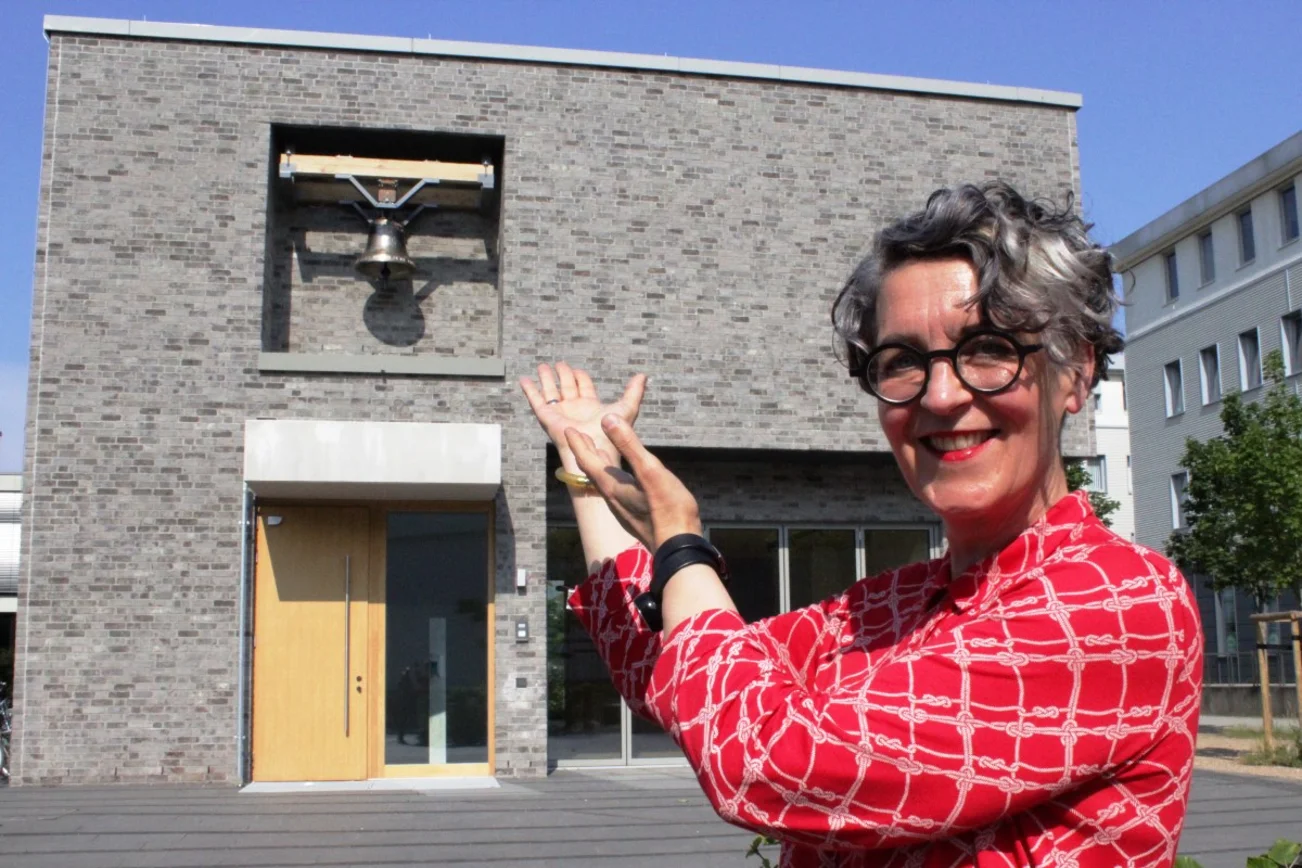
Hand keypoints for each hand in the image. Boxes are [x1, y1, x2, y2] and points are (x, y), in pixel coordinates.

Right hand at [519, 362, 646, 473]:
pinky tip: (524, 380)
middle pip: (566, 386)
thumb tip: (644, 375)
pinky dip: (530, 390)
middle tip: (558, 364)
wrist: (594, 449)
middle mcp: (574, 408)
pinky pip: (536, 401)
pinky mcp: (548, 417)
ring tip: (542, 367)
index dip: (580, 377)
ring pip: (551, 391)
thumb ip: (634, 392)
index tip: (577, 370)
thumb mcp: (625, 408)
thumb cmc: (611, 433)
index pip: (583, 386)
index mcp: (590, 405)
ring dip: (546, 379)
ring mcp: (560, 412)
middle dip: (562, 374)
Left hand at [566, 414, 701, 551]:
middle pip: (593, 471)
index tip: (569, 429)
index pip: (588, 461)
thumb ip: (629, 444)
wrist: (678, 547)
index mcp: (612, 485)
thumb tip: (607, 417)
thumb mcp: (649, 470)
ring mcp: (624, 509)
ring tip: (599, 452)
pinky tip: (625, 477)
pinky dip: (614, 475)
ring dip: (600, 464)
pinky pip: (618, 489)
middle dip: (586, 452)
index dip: (578, 444)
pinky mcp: (636, 516)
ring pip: (605, 481)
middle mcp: (613, 497)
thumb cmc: (667, 508)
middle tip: (578, 437)